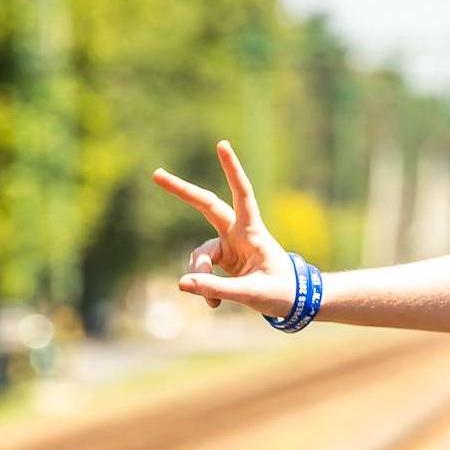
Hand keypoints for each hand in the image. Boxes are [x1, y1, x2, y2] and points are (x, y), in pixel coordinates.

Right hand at [150, 140, 294, 316]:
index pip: (243, 195)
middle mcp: (238, 233)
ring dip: (200, 274)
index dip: (232, 171)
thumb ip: (217, 289)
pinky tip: (213, 304)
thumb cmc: (281, 293)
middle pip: (207, 206)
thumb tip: (181, 283)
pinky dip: (204, 286)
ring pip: (201, 253)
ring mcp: (229, 245)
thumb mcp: (251, 294)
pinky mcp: (223, 258)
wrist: (294, 301)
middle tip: (156, 174)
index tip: (222, 145)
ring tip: (212, 302)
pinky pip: (203, 270)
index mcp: (253, 233)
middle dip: (182, 191)